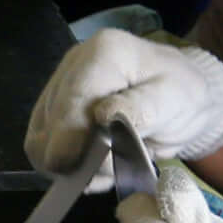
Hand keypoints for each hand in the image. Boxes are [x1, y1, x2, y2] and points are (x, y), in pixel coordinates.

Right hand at [23, 25, 222, 173]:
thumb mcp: (174, 101)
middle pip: (52, 120)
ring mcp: (60, 86)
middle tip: (114, 168)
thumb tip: (103, 118)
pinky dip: (70, 164)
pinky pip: (45, 145)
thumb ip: (142, 110)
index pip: (73, 96)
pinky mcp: (54, 109)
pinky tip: (98, 165)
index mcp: (105, 53)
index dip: (66, 134)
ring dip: (73, 162)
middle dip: (77, 154)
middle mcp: (74, 64)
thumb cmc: (181, 95)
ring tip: (112, 165)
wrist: (180, 96)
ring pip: (42, 136)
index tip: (66, 165)